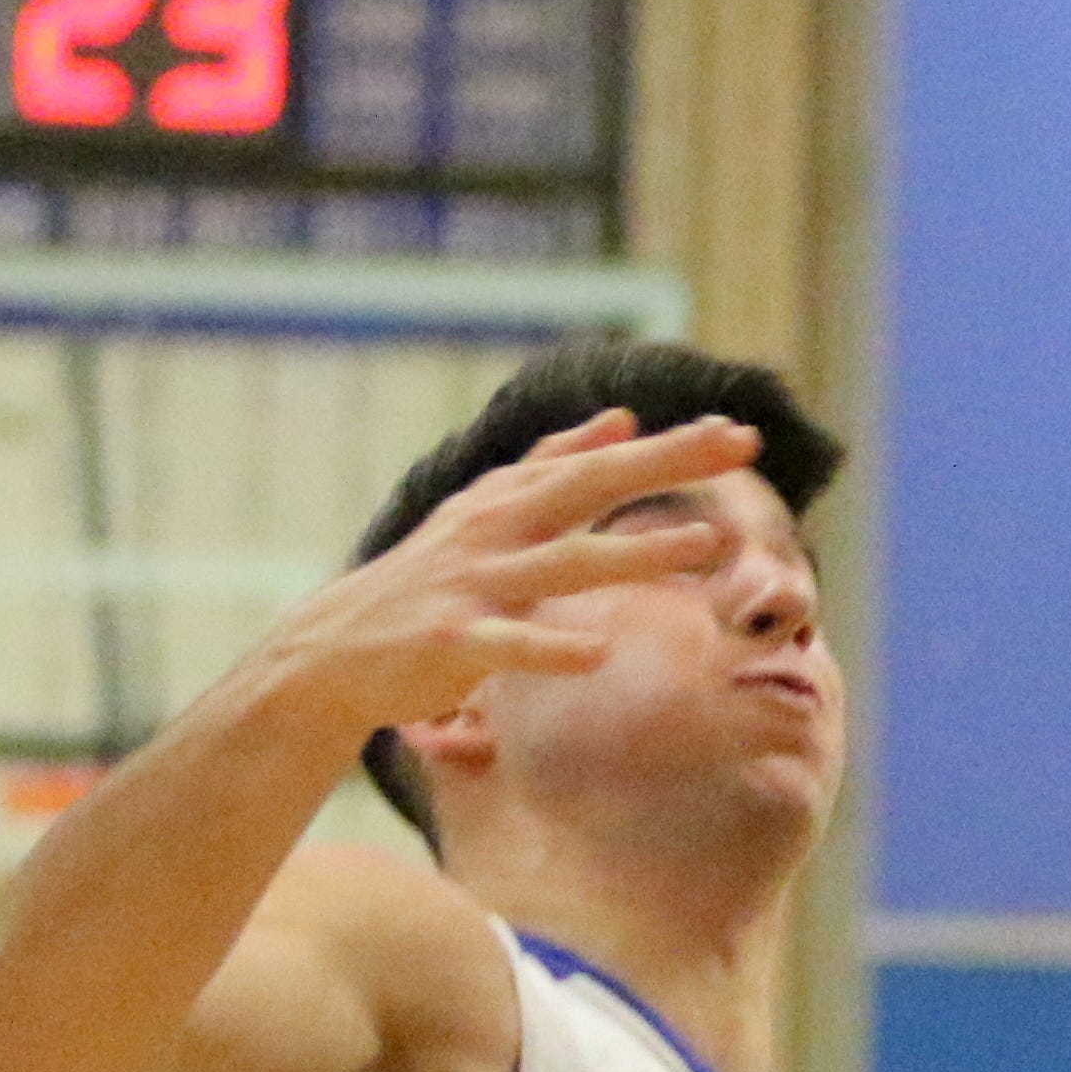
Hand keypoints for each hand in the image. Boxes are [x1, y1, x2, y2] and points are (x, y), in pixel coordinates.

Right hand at [250, 410, 751, 743]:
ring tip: (708, 543)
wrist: (330, 653)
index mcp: (507, 500)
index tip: (736, 430)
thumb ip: (552, 465)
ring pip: (565, 563)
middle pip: (588, 486)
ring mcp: (473, 584)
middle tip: (741, 445)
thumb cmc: (429, 580)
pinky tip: (599, 652)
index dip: (666, 445)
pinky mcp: (452, 641)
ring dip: (638, 550)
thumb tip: (622, 418)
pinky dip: (551, 648)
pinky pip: (508, 646)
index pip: (595, 461)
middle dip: (665, 462)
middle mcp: (494, 530)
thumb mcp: (486, 511)